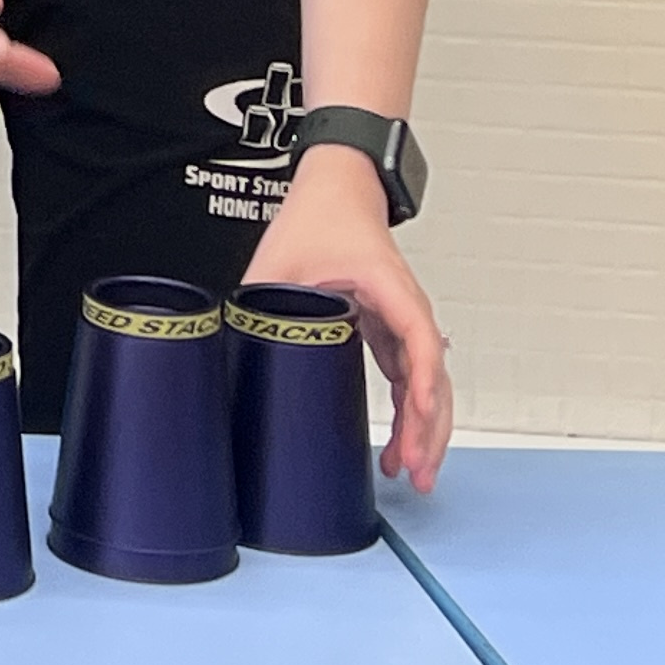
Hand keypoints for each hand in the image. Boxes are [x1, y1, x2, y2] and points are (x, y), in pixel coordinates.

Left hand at [249, 146, 453, 488]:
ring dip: (426, 429)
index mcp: (387, 285)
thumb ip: (262, 303)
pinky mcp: (394, 329)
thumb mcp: (280, 262)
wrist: (337, 190)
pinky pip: (413, 377)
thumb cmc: (317, 218)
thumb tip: (233, 350)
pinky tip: (403, 446)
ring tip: (413, 474)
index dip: (420, 380)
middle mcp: (407, 307)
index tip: (415, 416)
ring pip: (429, 383)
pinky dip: (413, 413)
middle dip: (429, 428)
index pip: (417, 337)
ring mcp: (405, 321)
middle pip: (432, 375)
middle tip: (417, 473)